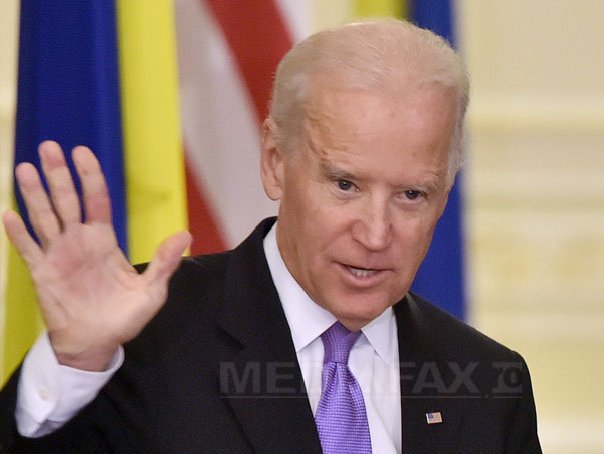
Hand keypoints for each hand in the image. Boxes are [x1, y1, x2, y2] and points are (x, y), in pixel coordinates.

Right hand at [2, 141, 190, 370]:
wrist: (97, 343)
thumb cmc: (124, 316)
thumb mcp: (151, 291)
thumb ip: (164, 263)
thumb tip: (185, 235)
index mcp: (104, 240)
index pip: (97, 200)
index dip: (90, 176)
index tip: (82, 153)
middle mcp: (79, 241)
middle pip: (67, 201)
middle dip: (58, 175)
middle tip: (49, 146)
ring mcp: (59, 255)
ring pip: (44, 218)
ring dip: (34, 194)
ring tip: (25, 168)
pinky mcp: (42, 274)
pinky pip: (29, 250)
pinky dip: (18, 233)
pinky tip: (8, 214)